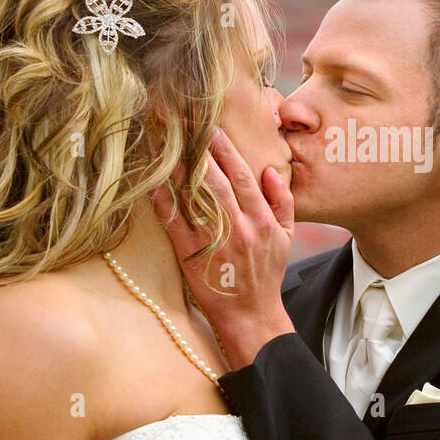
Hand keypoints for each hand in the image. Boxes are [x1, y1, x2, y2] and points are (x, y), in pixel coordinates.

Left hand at [151, 128, 295, 367]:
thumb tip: (269, 171)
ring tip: (164, 144)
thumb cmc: (266, 275)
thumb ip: (282, 202)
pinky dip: (165, 202)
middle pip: (216, 180)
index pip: (242, 176)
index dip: (226, 150)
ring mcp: (214, 242)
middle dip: (198, 150)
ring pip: (194, 198)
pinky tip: (154, 182)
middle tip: (180, 125)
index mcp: (261, 220)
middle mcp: (238, 228)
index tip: (211, 127)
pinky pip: (175, 224)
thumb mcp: (286, 238)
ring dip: (178, 169)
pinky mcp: (192, 257)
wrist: (251, 315)